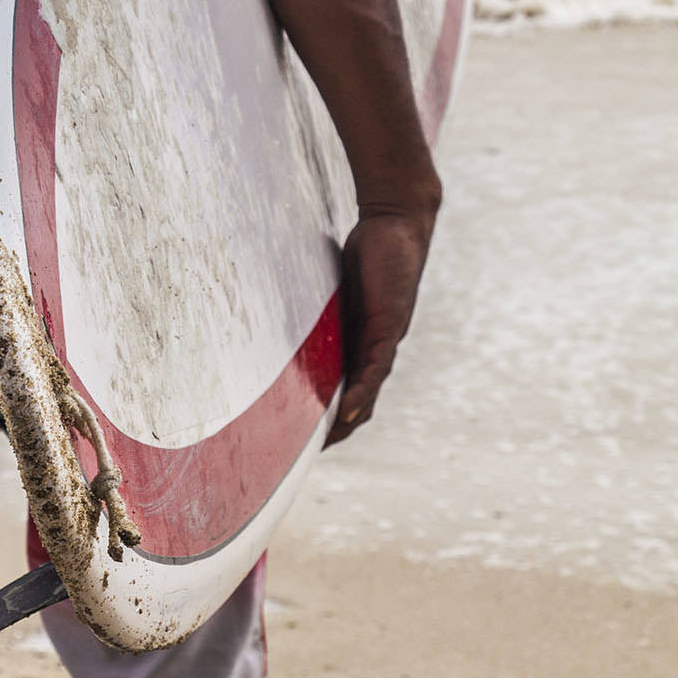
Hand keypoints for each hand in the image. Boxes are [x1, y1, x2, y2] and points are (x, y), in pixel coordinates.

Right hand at [323, 203, 436, 446]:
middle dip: (337, 429)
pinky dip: (363, 392)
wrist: (396, 223)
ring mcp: (384, 340)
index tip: (303, 439)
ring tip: (329, 442)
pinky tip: (350, 411)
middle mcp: (374, 348)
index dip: (329, 416)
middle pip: (359, 402)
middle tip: (309, 453)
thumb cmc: (365, 252)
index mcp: (358, 342)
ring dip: (350, 420)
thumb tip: (281, 315)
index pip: (346, 390)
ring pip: (369, 392)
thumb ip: (318, 306)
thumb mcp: (335, 288)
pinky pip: (376, 367)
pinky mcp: (389, 326)